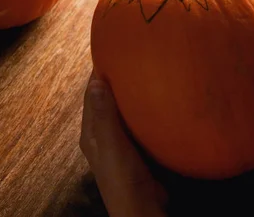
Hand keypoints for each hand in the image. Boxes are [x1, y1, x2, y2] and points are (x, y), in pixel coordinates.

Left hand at [79, 71, 166, 216]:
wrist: (142, 206)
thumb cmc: (123, 176)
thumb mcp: (112, 144)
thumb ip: (104, 115)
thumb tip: (96, 81)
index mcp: (92, 132)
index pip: (92, 95)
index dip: (99, 74)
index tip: (112, 52)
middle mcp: (103, 136)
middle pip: (107, 102)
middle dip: (116, 81)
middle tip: (134, 60)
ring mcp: (121, 143)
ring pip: (124, 112)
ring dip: (133, 96)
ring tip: (149, 75)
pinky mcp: (138, 150)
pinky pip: (140, 124)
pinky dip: (146, 111)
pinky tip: (161, 104)